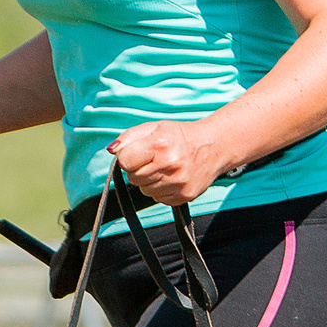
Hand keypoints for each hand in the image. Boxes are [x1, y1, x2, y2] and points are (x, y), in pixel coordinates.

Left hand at [109, 119, 228, 207]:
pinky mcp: (184, 196)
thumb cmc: (180, 136)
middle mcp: (169, 165)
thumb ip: (129, 137)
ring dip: (149, 181)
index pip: (124, 162)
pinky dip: (161, 190)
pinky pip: (158, 199)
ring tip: (164, 167)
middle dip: (138, 169)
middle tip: (153, 159)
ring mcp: (178, 183)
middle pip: (133, 178)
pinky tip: (171, 177)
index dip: (128, 158)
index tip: (137, 153)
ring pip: (144, 191)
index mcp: (159, 145)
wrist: (214, 147)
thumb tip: (112, 150)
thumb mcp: (154, 127)